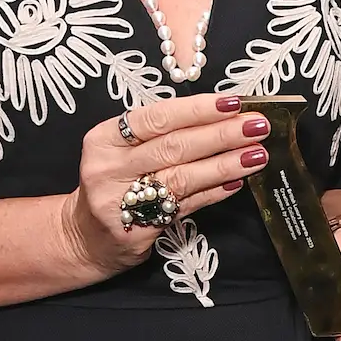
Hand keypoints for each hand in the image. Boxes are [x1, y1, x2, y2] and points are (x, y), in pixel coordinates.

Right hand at [61, 93, 268, 283]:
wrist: (83, 238)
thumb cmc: (113, 185)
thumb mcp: (121, 152)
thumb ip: (160, 136)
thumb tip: (219, 117)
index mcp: (104, 139)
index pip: (157, 117)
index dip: (198, 109)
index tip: (233, 102)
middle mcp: (109, 168)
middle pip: (174, 147)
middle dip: (220, 134)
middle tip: (256, 126)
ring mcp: (121, 202)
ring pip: (182, 177)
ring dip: (224, 164)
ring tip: (256, 154)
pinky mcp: (137, 230)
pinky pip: (185, 206)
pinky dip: (213, 193)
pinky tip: (236, 182)